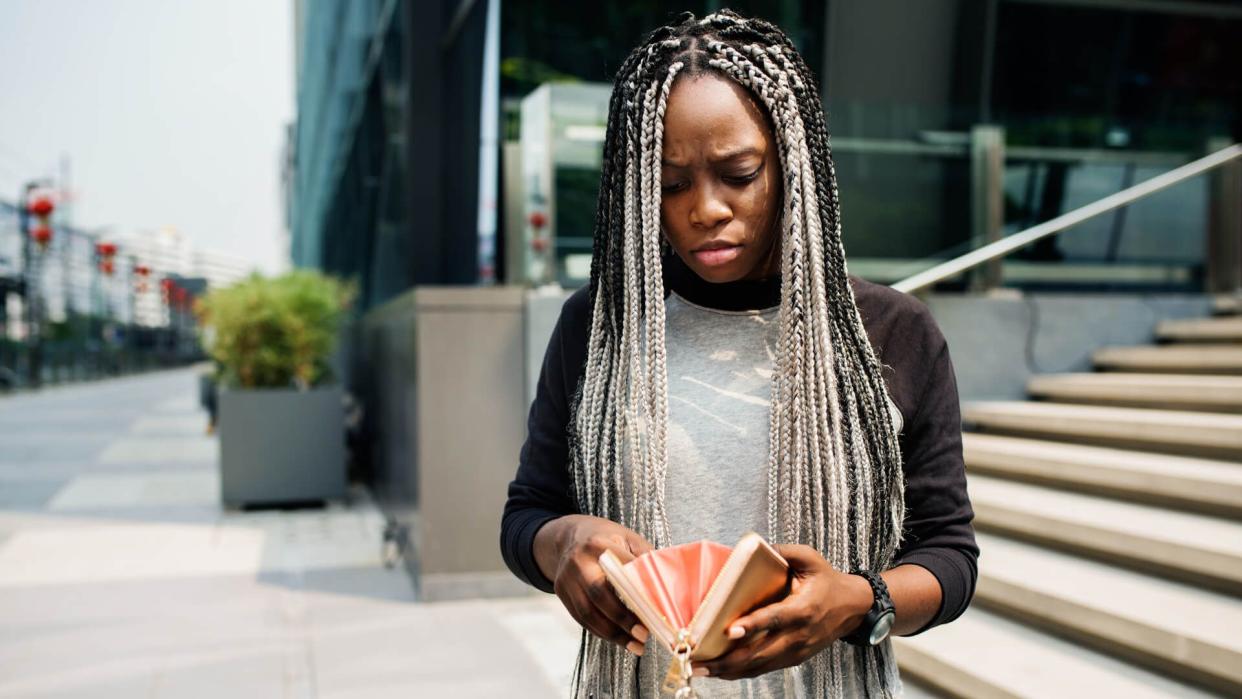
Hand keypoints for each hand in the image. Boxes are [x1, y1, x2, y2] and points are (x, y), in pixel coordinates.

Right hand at [534, 514, 654, 655]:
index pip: (620, 572)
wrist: (570, 536)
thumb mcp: (628, 538)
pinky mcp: (562, 592)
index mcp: (599, 545)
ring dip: (612, 633)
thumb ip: (644, 558)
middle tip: (644, 635)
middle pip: (599, 594)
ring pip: (587, 613)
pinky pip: (581, 618)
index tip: (656, 613)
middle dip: (622, 618)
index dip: (637, 594)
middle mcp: (579, 562)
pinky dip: (601, 632)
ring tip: (635, 645)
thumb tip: (669, 585)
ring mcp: (567, 579)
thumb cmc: (606, 539)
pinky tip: (619, 639)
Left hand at [697, 544, 873, 679]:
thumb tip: (756, 546)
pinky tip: (720, 672)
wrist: (853, 608)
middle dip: (728, 659)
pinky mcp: (793, 659)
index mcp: (803, 608)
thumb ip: (785, 551)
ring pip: (759, 666)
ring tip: (700, 670)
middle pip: (761, 652)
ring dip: (729, 671)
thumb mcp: (811, 559)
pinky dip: (741, 673)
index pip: (775, 619)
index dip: (753, 625)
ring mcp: (795, 651)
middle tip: (699, 661)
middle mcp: (798, 635)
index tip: (730, 630)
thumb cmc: (828, 581)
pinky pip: (764, 669)